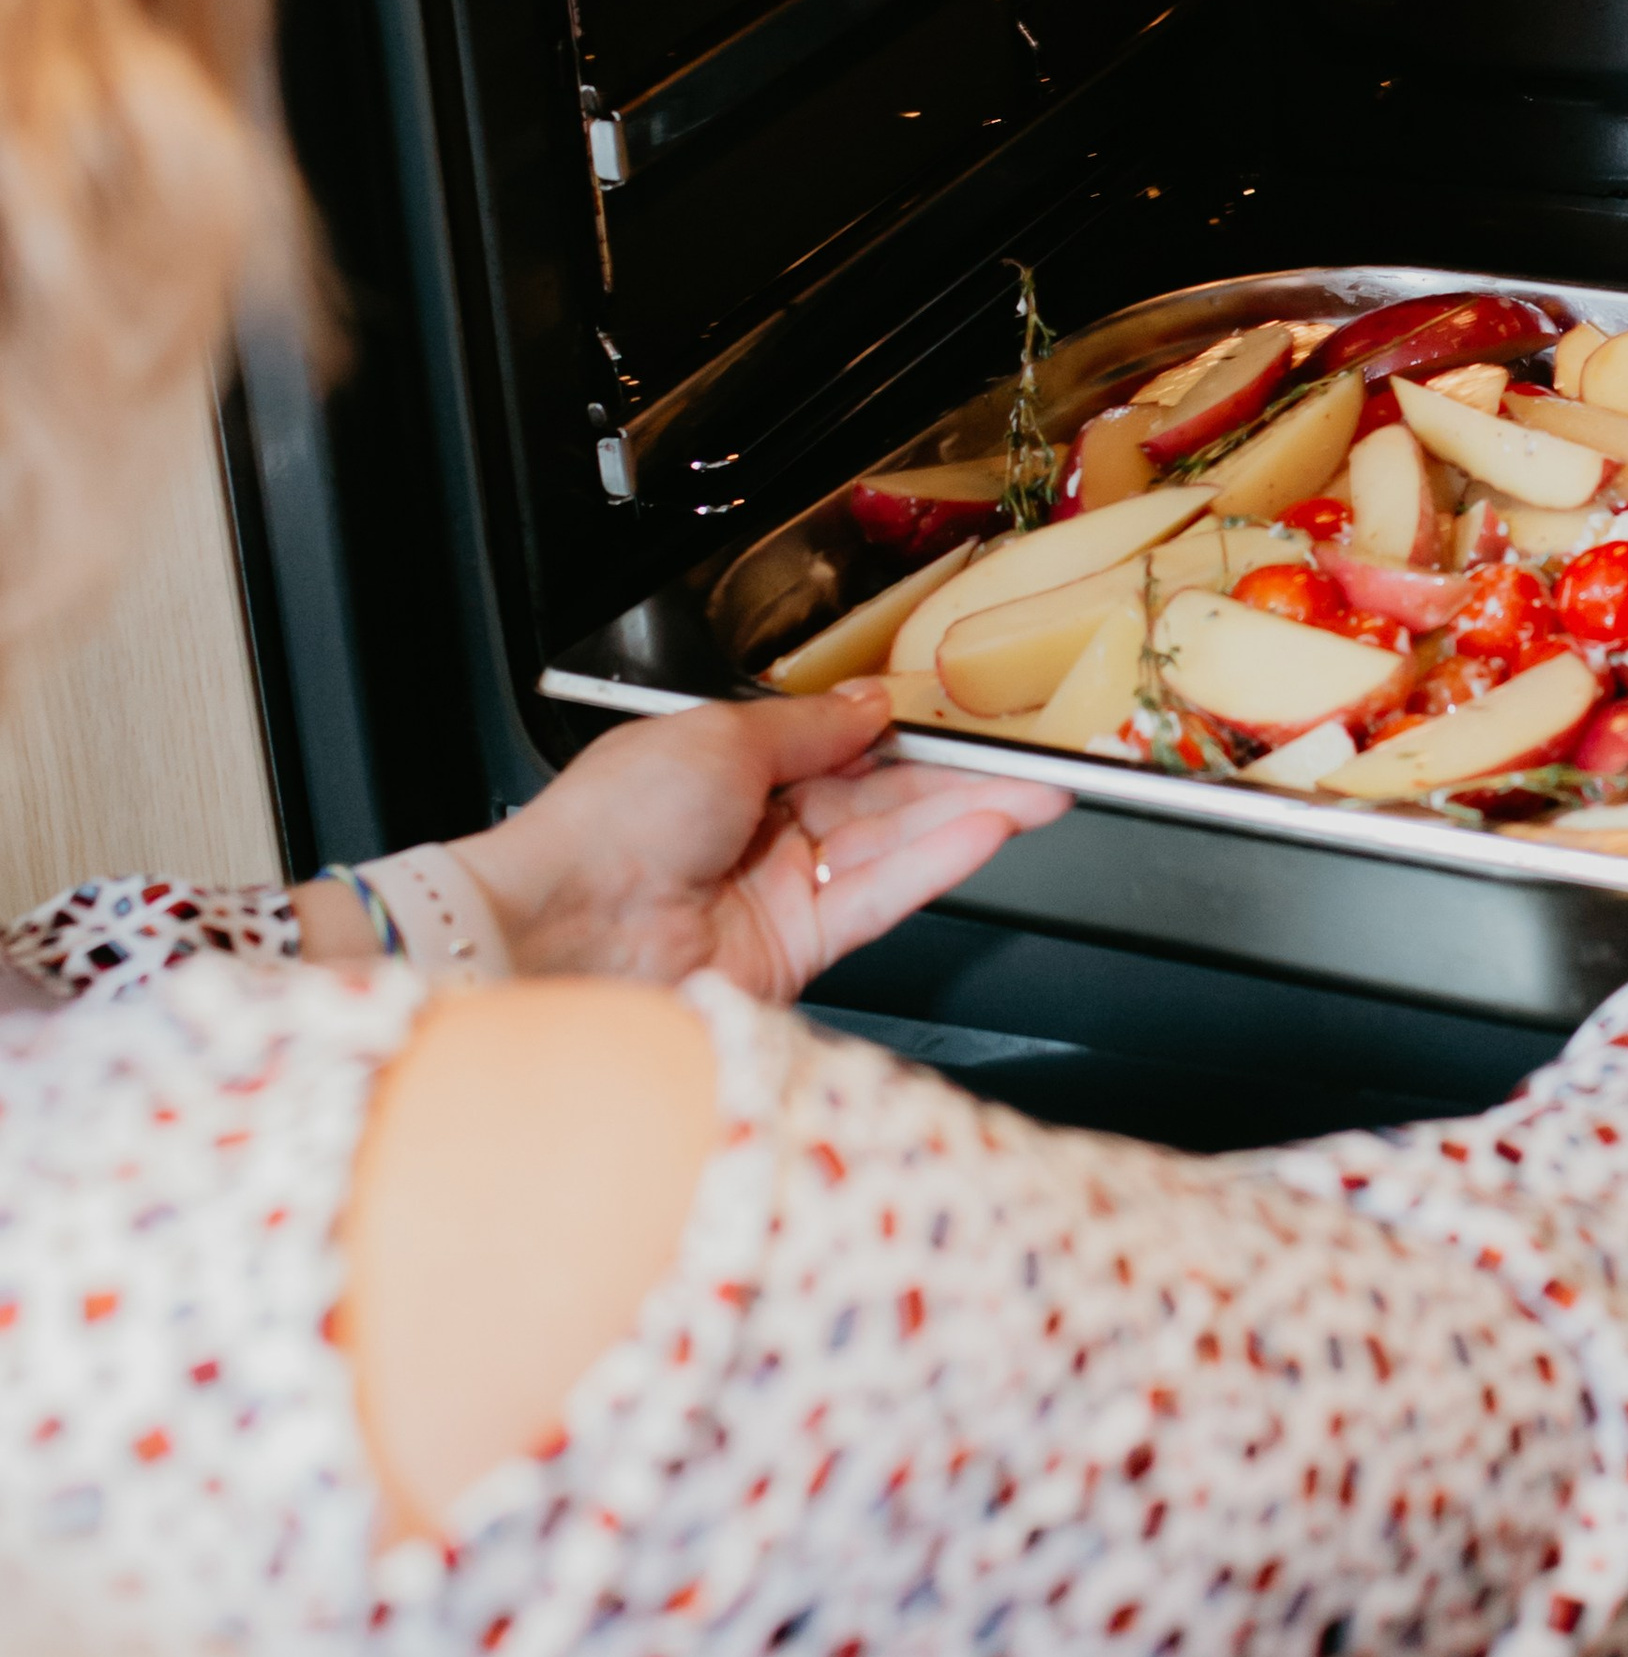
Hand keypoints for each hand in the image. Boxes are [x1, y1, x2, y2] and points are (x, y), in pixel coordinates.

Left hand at [443, 685, 1069, 1002]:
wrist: (563, 931)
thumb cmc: (607, 825)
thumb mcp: (720, 736)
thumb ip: (811, 726)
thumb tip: (868, 704)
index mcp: (722, 769)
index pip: (837, 748)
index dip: (905, 737)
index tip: (965, 724)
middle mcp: (753, 833)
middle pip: (877, 801)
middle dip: (958, 781)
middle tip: (1032, 764)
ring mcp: (775, 894)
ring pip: (889, 849)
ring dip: (964, 820)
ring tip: (1034, 795)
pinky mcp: (794, 952)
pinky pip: (878, 897)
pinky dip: (934, 864)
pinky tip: (984, 833)